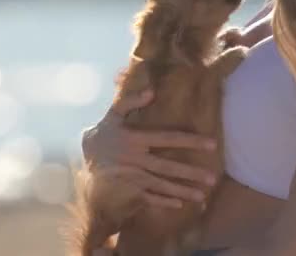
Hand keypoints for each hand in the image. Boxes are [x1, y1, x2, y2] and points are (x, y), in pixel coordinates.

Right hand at [81, 89, 217, 207]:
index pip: (166, 138)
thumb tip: (151, 91)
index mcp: (134, 139)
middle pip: (167, 167)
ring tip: (202, 196)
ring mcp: (131, 176)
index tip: (212, 144)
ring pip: (161, 185)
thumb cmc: (103, 134)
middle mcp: (134, 159)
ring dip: (182, 191)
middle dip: (190, 173)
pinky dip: (163, 202)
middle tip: (213, 178)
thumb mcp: (112, 115)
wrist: (82, 160)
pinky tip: (180, 204)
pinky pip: (148, 197)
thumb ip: (130, 101)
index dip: (189, 140)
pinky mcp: (127, 189)